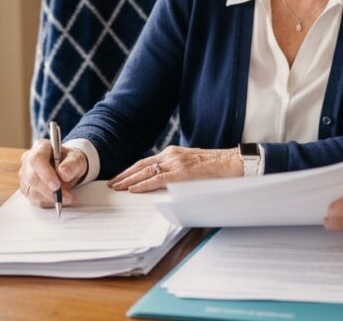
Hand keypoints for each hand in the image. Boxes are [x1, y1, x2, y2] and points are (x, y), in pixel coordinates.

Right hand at [18, 140, 87, 207]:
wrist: (68, 168)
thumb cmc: (70, 161)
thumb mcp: (77, 159)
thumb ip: (72, 164)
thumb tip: (64, 174)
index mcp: (40, 147)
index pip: (37, 159)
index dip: (45, 173)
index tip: (57, 185)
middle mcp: (28, 160)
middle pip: (32, 178)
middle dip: (50, 191)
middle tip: (67, 196)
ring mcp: (25, 175)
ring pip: (32, 191)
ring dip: (50, 198)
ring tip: (67, 198)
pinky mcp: (26, 188)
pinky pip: (34, 200)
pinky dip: (48, 202)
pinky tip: (59, 200)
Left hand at [109, 146, 241, 191]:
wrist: (232, 163)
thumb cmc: (215, 167)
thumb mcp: (190, 165)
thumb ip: (176, 170)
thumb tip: (163, 182)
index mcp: (173, 153)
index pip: (146, 162)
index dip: (130, 170)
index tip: (119, 178)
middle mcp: (171, 155)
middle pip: (141, 165)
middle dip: (124, 175)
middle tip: (111, 184)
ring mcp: (176, 162)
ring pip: (145, 171)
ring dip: (128, 180)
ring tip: (116, 187)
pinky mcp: (181, 173)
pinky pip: (158, 179)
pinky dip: (143, 184)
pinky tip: (133, 189)